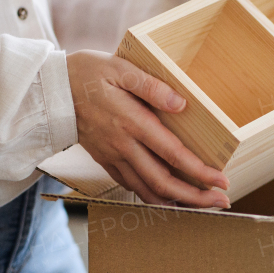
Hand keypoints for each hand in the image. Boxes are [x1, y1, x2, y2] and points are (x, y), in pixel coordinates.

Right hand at [66, 50, 230, 208]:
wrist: (50, 91)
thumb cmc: (87, 74)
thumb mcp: (120, 68)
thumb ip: (151, 86)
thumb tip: (181, 104)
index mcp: (131, 122)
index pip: (173, 154)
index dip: (200, 171)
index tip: (222, 179)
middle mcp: (123, 146)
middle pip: (163, 182)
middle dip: (195, 196)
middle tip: (221, 201)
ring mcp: (113, 157)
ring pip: (148, 190)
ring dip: (177, 202)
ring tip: (202, 204)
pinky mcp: (105, 162)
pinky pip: (132, 186)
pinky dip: (154, 197)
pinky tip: (171, 198)